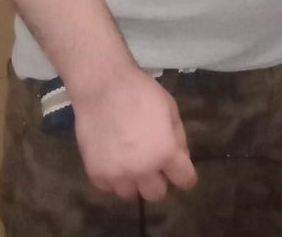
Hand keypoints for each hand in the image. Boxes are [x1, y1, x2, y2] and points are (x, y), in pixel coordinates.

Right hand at [73, 66, 196, 202]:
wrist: (103, 86)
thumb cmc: (141, 92)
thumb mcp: (170, 108)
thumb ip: (178, 137)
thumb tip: (180, 159)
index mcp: (165, 153)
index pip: (185, 180)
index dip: (185, 176)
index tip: (181, 172)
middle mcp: (142, 170)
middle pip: (156, 194)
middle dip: (158, 180)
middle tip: (152, 163)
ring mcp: (117, 175)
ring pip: (131, 194)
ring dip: (133, 180)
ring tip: (129, 160)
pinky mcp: (96, 175)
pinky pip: (109, 187)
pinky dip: (113, 177)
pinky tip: (113, 158)